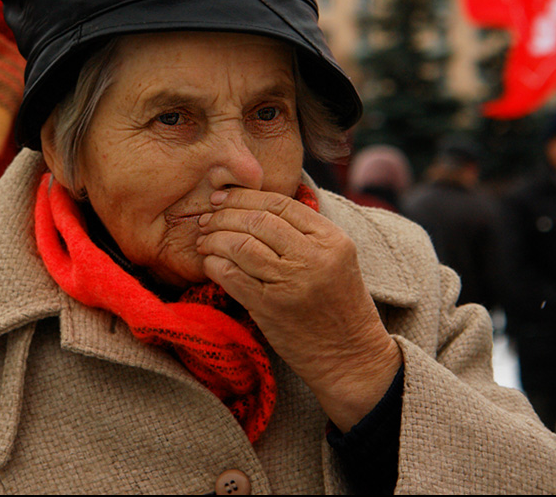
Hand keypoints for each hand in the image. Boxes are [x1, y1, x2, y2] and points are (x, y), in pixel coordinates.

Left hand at [197, 187, 401, 431]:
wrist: (351, 357)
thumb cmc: (339, 305)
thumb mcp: (336, 258)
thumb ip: (305, 232)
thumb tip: (255, 206)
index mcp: (332, 239)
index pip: (280, 203)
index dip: (245, 196)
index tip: (223, 197)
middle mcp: (313, 257)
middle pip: (257, 220)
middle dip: (224, 215)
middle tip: (207, 219)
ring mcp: (291, 283)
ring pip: (240, 244)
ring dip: (215, 239)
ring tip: (204, 241)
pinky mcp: (271, 308)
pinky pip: (232, 276)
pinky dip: (214, 265)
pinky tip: (210, 263)